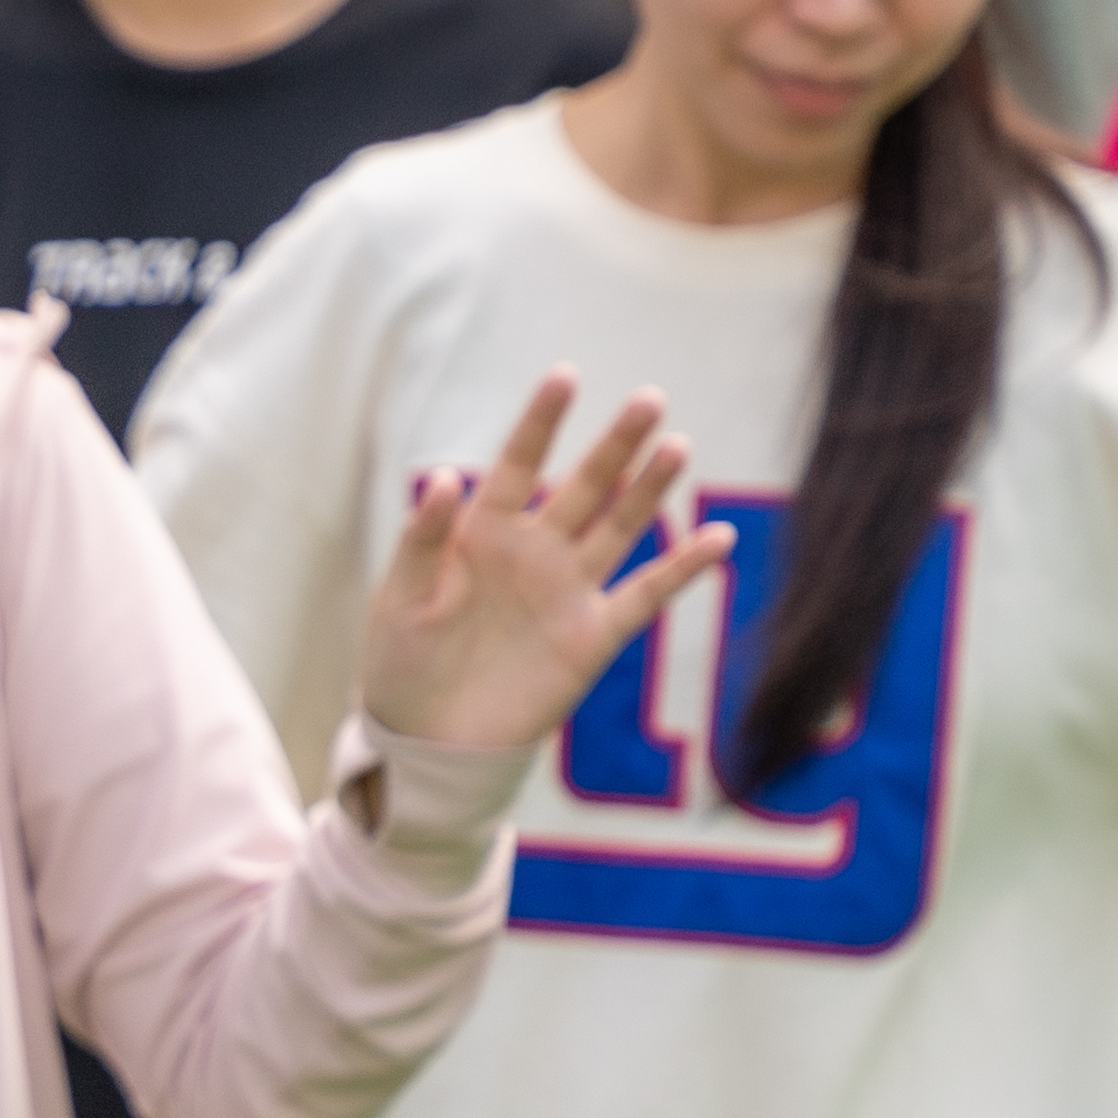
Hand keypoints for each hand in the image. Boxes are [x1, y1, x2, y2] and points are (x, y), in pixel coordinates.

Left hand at [358, 373, 718, 758]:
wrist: (427, 740)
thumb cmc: (402, 662)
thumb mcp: (399, 598)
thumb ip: (422, 539)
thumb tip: (446, 477)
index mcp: (482, 531)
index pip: (517, 463)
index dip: (541, 423)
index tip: (566, 376)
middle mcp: (534, 550)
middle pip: (583, 486)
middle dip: (615, 446)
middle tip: (649, 399)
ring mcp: (568, 589)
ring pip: (618, 527)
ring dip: (649, 490)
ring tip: (677, 446)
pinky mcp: (593, 636)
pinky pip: (645, 595)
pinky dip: (682, 569)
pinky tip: (718, 539)